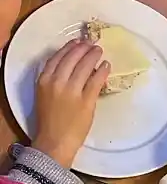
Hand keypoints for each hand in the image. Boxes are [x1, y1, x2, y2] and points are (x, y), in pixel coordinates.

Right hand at [34, 40, 108, 167]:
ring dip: (93, 56)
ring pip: (84, 67)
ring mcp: (72, 91)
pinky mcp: (86, 101)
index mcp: (44, 80)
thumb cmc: (50, 121)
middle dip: (83, 49)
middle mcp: (57, 82)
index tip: (77, 42)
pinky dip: (102, 72)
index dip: (69, 48)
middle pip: (72, 59)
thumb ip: (54, 81)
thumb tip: (72, 69)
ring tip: (100, 51)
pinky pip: (95, 82)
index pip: (58, 57)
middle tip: (92, 44)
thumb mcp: (45, 95)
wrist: (55, 141)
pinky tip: (106, 66)